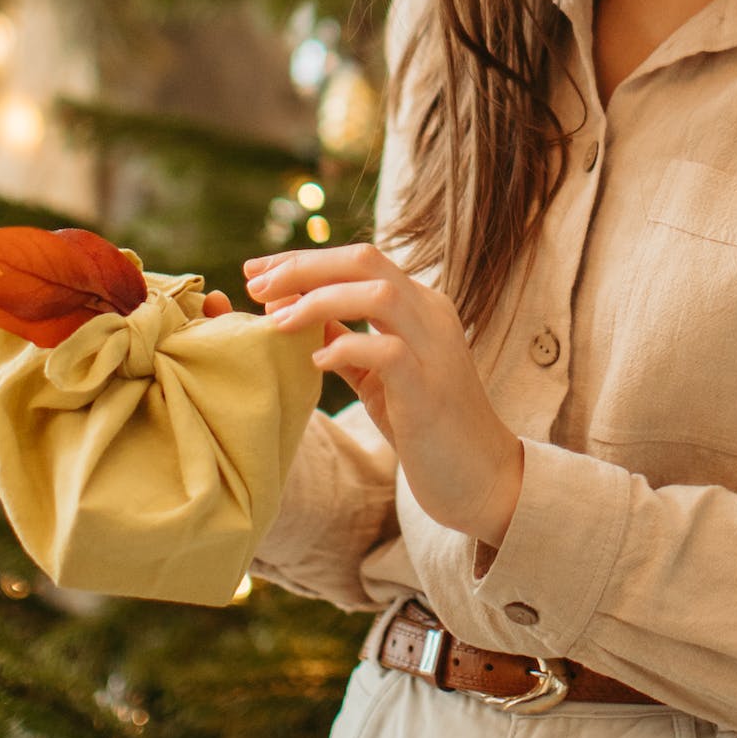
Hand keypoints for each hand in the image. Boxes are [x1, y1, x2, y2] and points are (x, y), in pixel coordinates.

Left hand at [205, 245, 523, 551]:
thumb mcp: (379, 375)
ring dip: (319, 300)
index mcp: (418, 305)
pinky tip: (316, 361)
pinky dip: (347, 347)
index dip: (304, 260)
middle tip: (255, 285)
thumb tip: (296, 313)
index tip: (257, 273)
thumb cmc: (427, 426)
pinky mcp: (429, 387)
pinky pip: (387, 350)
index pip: (358, 260)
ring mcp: (434, 348)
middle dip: (304, 266)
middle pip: (365, 260)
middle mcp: (430, 314)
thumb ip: (346, 341)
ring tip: (277, 321)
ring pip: (378, 293)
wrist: (481, 477)